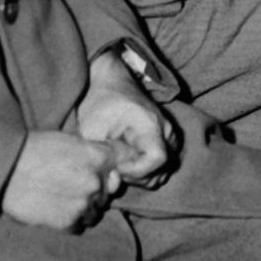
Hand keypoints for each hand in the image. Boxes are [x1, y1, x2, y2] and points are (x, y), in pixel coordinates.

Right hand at [2, 131, 121, 231]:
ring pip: (95, 212)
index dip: (109, 171)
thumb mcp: (69, 141)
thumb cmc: (32, 150)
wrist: (3, 170)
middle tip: (70, 186)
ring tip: (60, 199)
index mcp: (99, 157)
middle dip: (94, 191)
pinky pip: (79, 226)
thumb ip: (94, 153)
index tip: (98, 173)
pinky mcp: (68, 222)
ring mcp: (84, 203)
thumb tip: (113, 170)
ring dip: (83, 208)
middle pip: (107, 192)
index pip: (122, 166)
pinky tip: (53, 210)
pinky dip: (69, 221)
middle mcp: (96, 181)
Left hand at [76, 51, 176, 188]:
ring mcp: (169, 134)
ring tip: (120, 164)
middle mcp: (166, 130)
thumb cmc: (99, 103)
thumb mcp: (91, 130)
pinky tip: (127, 162)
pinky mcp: (166, 139)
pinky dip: (146, 169)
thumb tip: (111, 179)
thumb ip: (101, 157)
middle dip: (136, 176)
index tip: (116, 166)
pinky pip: (163, 165)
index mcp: (150, 124)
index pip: (157, 160)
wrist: (109, 81)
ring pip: (164, 170)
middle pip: (162, 169)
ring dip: (142, 175)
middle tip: (114, 166)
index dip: (136, 170)